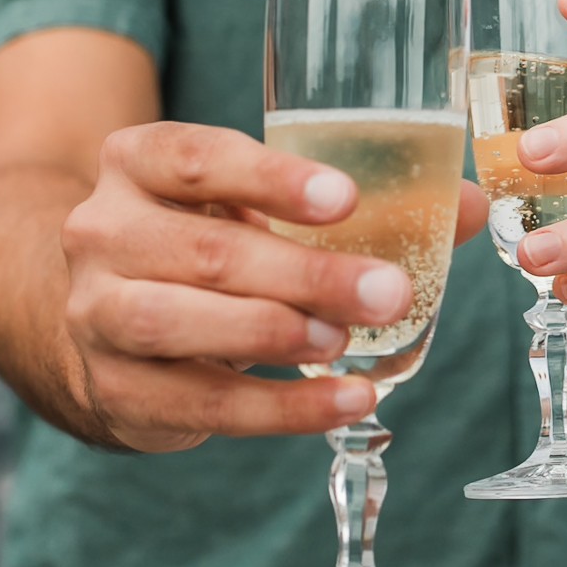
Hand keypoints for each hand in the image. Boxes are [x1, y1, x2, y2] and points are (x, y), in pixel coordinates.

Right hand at [60, 120, 489, 451]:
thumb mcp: (257, 203)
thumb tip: (471, 205)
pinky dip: (280, 409)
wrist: (104, 314)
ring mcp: (95, 313)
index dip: (272, 178)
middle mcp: (102, 230)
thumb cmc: (206, 241)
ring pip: (179, 323)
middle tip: (388, 291)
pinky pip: (201, 403)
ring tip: (346, 343)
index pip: (197, 157)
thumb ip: (359, 202)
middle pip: (204, 250)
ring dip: (275, 333)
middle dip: (305, 274)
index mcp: (137, 161)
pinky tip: (346, 401)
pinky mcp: (115, 389)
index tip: (346, 198)